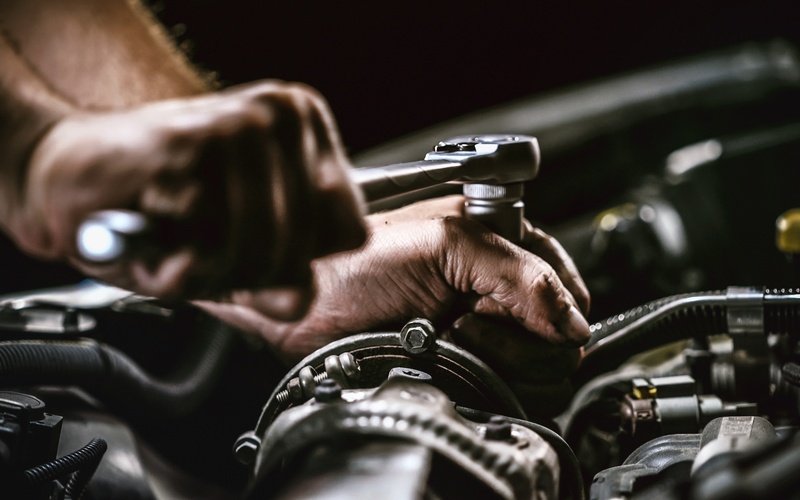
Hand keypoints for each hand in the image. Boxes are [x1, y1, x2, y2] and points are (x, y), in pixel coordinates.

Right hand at [10, 81, 365, 317]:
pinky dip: (175, 262)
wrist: (71, 179)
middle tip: (204, 249)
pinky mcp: (191, 142)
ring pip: (262, 250)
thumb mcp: (235, 255)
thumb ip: (277, 283)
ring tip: (178, 237)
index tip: (260, 252)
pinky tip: (156, 227)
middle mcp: (281, 115)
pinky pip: (211, 244)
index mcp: (305, 127)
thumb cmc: (161, 210)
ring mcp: (239, 124)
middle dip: (250, 273)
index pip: (350, 229)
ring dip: (209, 269)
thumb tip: (297, 298)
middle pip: (306, 248)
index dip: (301, 261)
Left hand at [197, 195, 590, 363]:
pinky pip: (503, 389)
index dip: (553, 306)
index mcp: (502, 243)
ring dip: (497, 359)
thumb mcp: (445, 245)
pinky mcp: (463, 364)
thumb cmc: (355, 260)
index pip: (565, 283)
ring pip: (536, 368)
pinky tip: (445, 357)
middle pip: (557, 333)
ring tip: (451, 335)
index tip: (514, 313)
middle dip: (518, 336)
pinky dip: (482, 380)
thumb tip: (572, 320)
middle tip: (469, 321)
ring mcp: (481, 329)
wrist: (306, 305)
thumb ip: (519, 273)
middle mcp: (496, 287)